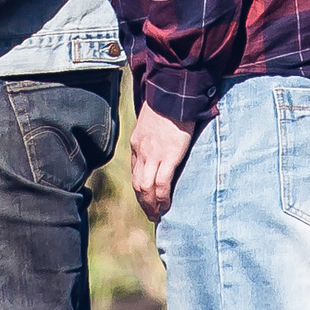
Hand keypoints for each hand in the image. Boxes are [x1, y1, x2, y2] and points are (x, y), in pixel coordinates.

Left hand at [131, 104, 198, 218]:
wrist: (173, 93)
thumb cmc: (168, 104)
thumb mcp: (155, 120)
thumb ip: (155, 134)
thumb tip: (164, 141)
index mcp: (137, 143)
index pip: (135, 172)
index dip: (140, 188)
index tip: (147, 199)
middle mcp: (141, 151)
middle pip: (137, 184)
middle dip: (143, 202)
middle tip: (152, 215)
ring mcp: (153, 154)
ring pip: (146, 188)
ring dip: (151, 205)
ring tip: (158, 215)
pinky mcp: (168, 156)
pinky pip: (161, 183)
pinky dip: (162, 198)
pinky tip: (166, 206)